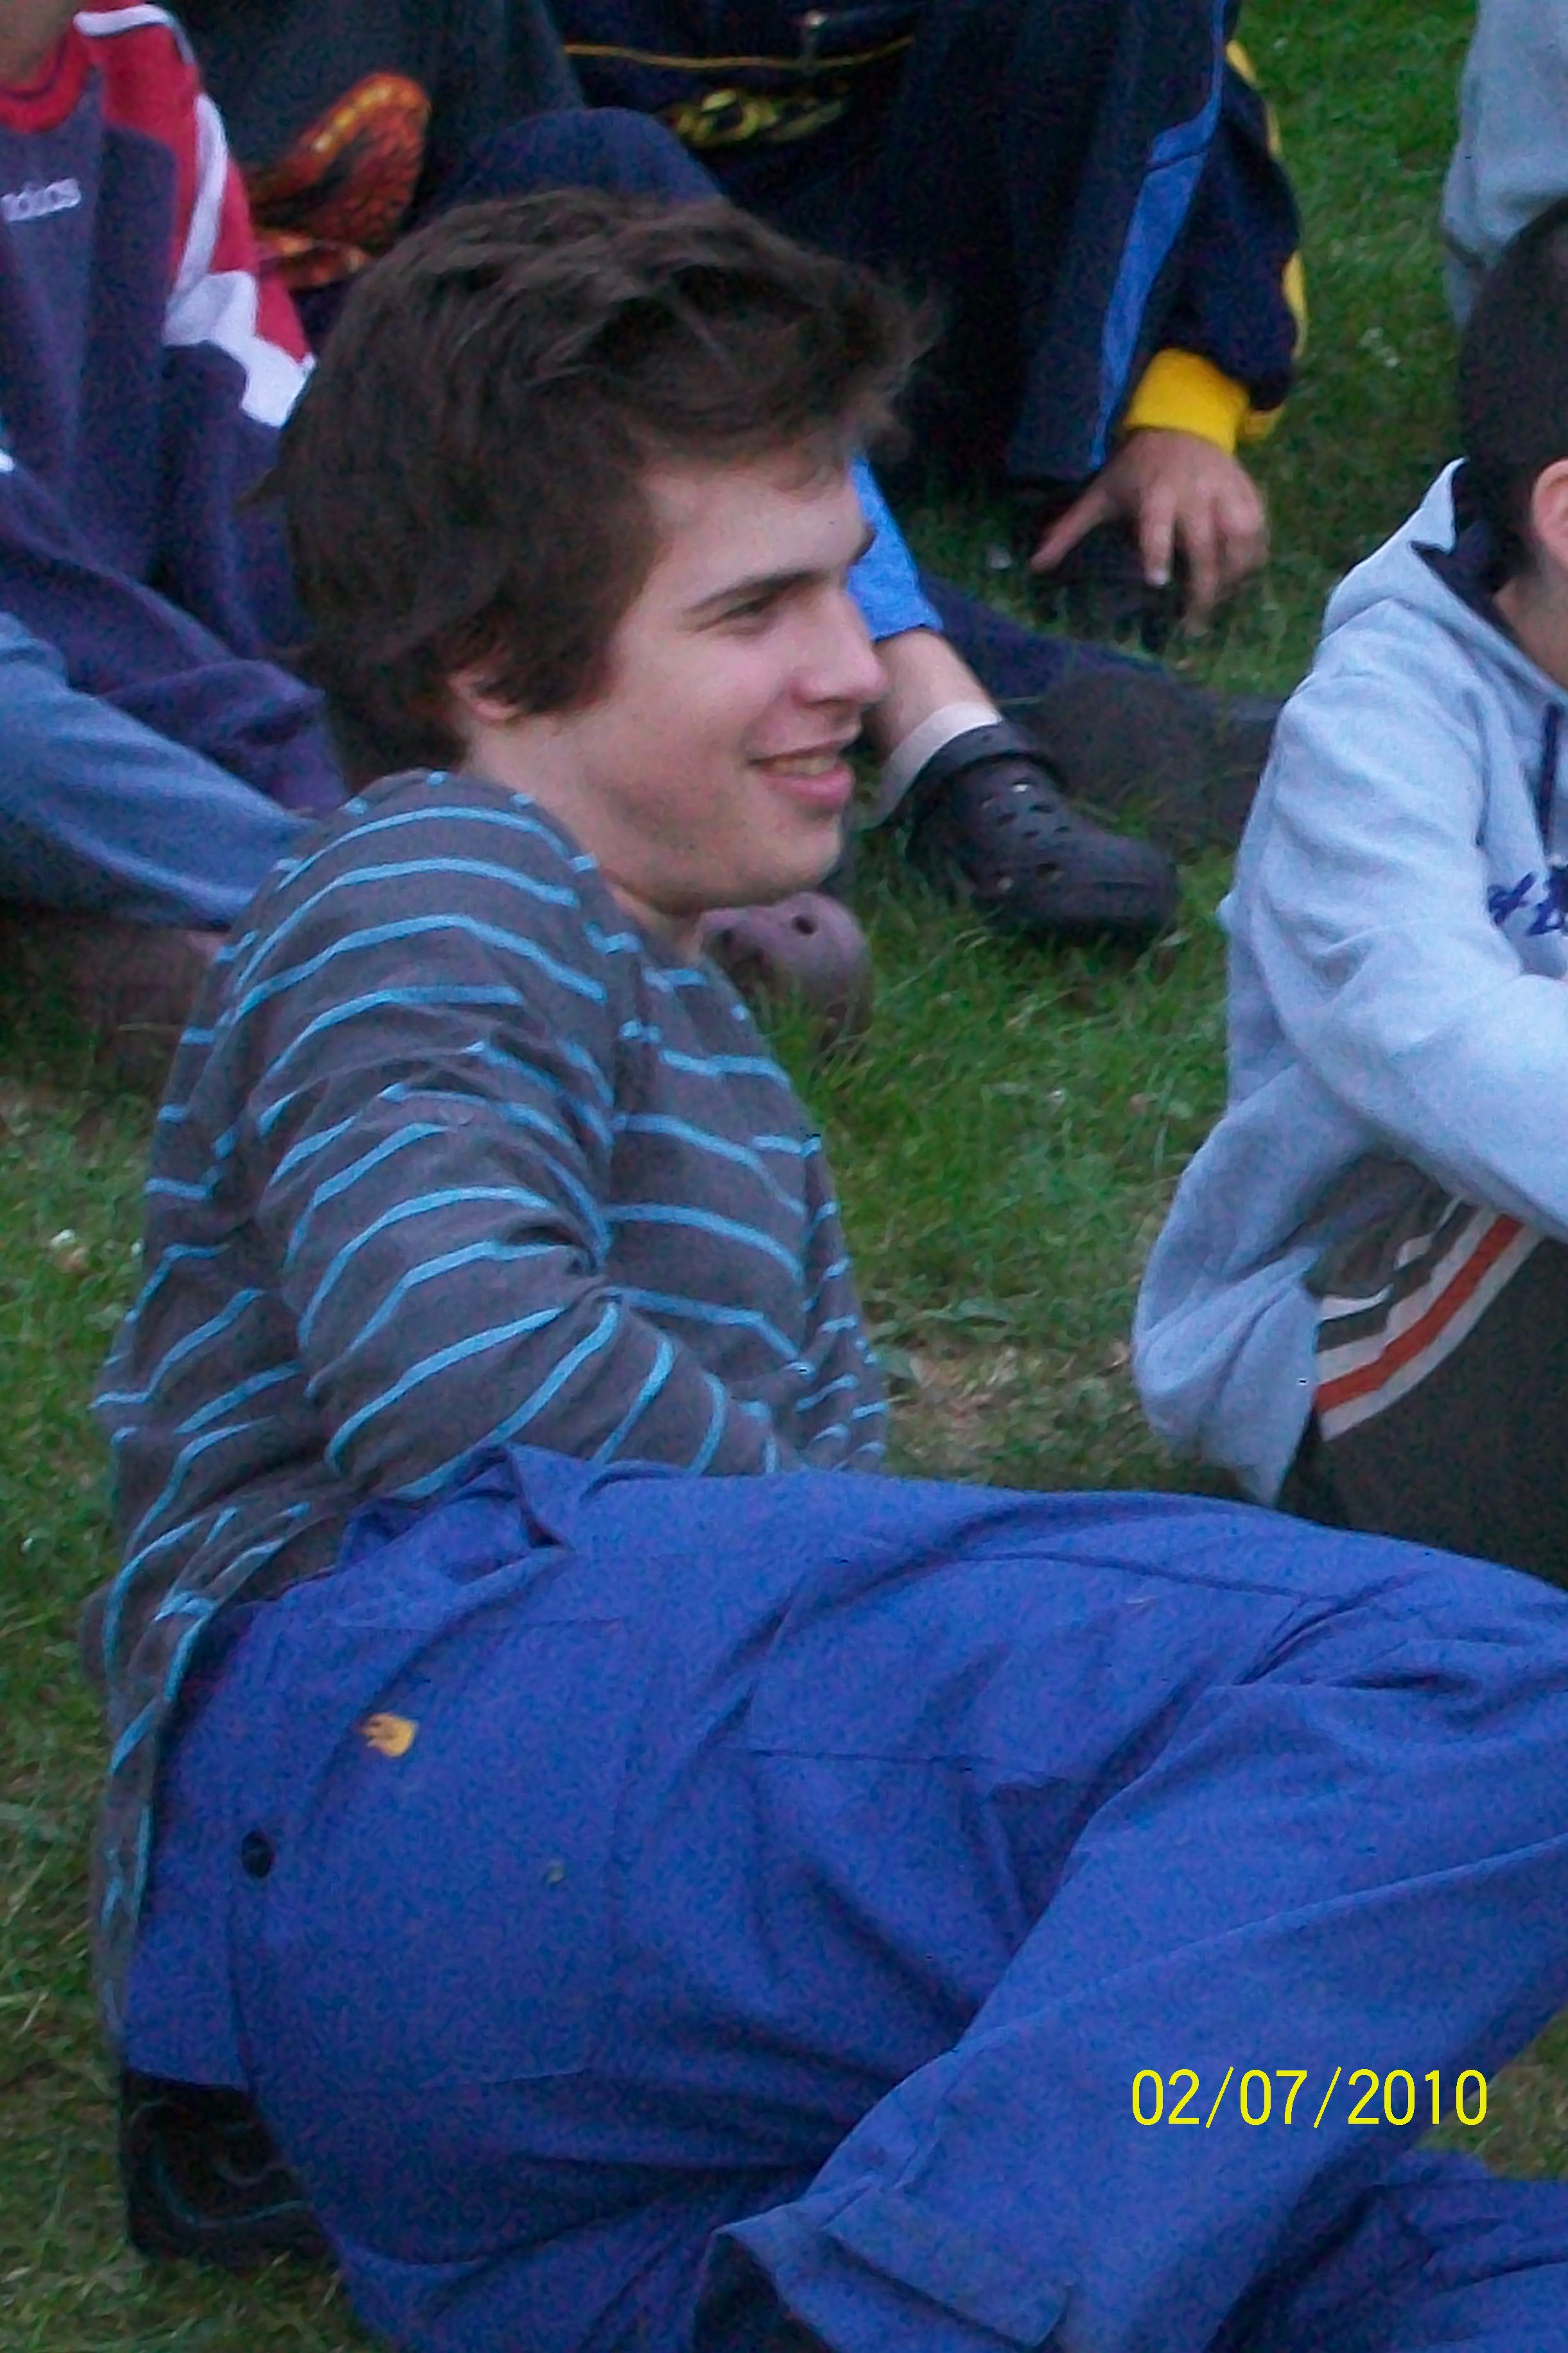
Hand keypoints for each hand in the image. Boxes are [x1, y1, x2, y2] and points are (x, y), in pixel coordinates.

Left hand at [1029, 430, 1268, 629]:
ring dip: (1233, 578)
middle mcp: (1195, 494)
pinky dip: (1254, 560)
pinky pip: (1259, 532)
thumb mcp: (1101, 493)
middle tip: (1193, 625)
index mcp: (1156, 494)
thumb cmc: (1136, 468)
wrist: (1182, 422)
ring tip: (1219, 604)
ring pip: (1240, 541)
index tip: (1157, 583)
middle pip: (1204, 546)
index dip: (1158, 552)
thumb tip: (1035, 566)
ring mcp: (1227, 494)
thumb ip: (1070, 530)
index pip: (1157, 526)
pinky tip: (1241, 581)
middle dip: (1202, 588)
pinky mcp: (1249, 494)